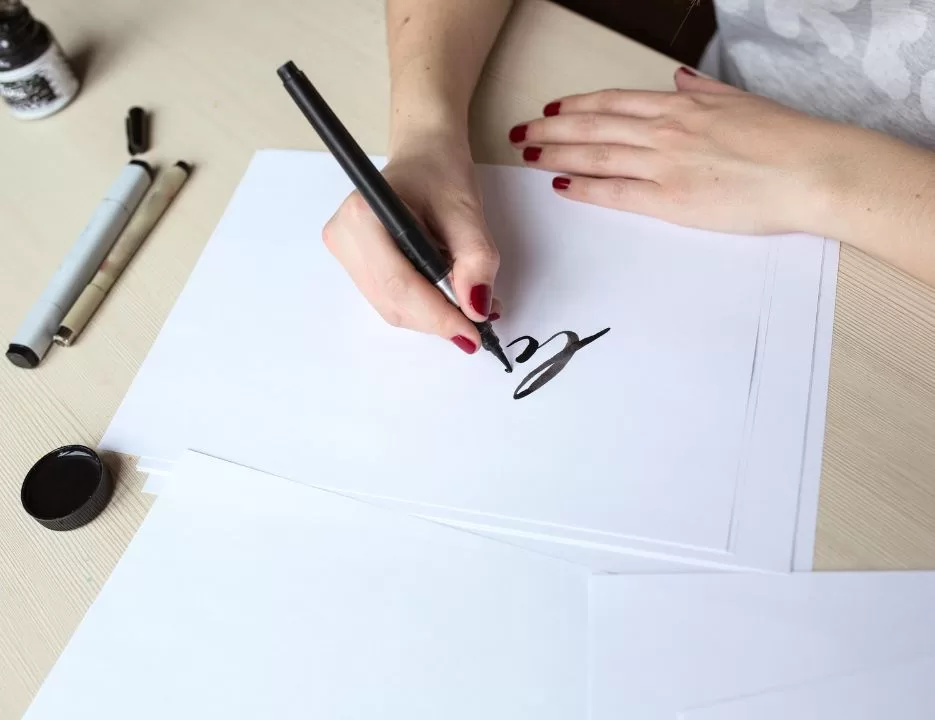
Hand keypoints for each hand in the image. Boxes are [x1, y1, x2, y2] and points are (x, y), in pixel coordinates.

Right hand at [323, 131, 500, 353]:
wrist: (424, 155)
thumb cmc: (440, 172)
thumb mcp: (467, 211)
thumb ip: (475, 260)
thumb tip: (476, 308)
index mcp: (364, 216)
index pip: (400, 284)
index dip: (438, 316)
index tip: (473, 332)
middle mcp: (344, 237)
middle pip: (394, 302)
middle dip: (439, 318)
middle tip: (480, 322)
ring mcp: (345, 253)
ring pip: (392, 307)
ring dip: (433, 315)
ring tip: (469, 305)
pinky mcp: (354, 264)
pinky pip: (390, 300)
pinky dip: (423, 306)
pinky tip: (446, 296)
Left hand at [510, 67, 851, 235]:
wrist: (810, 170)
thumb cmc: (785, 138)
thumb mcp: (740, 101)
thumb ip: (703, 91)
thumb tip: (679, 81)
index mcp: (682, 105)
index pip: (614, 103)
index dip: (578, 106)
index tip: (553, 108)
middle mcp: (665, 130)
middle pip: (594, 127)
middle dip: (553, 129)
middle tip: (523, 133)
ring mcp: (664, 164)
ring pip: (596, 156)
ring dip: (558, 155)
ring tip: (530, 156)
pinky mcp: (670, 200)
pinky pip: (615, 192)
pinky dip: (584, 188)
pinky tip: (561, 186)